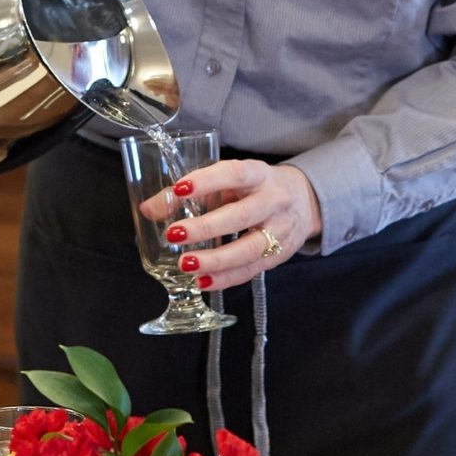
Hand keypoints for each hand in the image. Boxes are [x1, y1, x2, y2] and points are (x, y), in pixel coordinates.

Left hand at [139, 158, 321, 291]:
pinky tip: (202, 281)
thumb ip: (191, 193)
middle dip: (207, 227)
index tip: (179, 189)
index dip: (208, 181)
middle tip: (174, 234)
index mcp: (260, 175)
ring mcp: (279, 230)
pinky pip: (251, 270)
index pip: (235, 174)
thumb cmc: (256, 189)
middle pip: (242, 215)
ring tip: (186, 263)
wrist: (305, 202)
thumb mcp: (230, 182)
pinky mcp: (278, 256)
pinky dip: (225, 278)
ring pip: (250, 248)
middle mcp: (274, 201)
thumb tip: (150, 209)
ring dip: (216, 259)